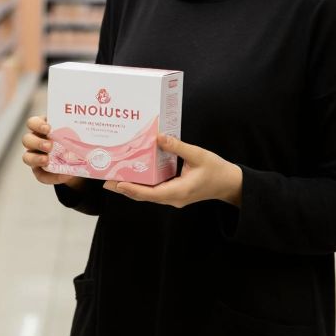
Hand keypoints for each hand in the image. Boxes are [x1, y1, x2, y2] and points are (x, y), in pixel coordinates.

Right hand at [21, 116, 84, 188]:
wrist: (77, 158)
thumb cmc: (74, 140)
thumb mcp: (75, 134)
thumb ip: (77, 133)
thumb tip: (86, 135)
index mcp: (42, 128)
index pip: (32, 123)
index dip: (37, 124)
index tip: (48, 128)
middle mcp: (35, 141)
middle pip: (26, 139)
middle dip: (37, 142)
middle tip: (50, 146)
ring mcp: (35, 156)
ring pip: (26, 157)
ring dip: (37, 159)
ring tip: (47, 160)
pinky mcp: (39, 171)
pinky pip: (40, 175)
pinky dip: (51, 176)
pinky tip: (63, 175)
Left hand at [104, 134, 242, 208]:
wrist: (229, 184)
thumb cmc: (216, 170)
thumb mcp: (198, 155)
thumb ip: (178, 146)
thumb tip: (159, 137)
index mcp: (179, 191)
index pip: (151, 193)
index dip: (133, 189)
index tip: (117, 183)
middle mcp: (173, 198)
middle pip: (144, 196)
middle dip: (125, 189)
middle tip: (106, 180)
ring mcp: (173, 198)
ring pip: (148, 195)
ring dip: (131, 188)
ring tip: (114, 179)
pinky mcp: (174, 194)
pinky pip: (154, 192)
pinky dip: (142, 186)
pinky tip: (133, 177)